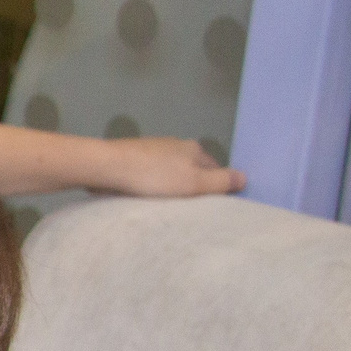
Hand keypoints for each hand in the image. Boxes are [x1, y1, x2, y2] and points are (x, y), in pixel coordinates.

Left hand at [96, 136, 242, 197]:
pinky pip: (147, 174)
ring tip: (164, 204)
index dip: (214, 186)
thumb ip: (220, 182)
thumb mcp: (194, 183)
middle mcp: (173, 144)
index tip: (209, 204)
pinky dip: (149, 184)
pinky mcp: (129, 158)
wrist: (106, 166)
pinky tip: (143, 195)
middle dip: (190, 185)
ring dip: (168, 185)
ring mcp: (150, 149)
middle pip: (190, 168)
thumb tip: (244, 177)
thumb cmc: (154, 176)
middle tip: (186, 207)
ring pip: (168, 171)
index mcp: (192, 148)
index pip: (214, 167)